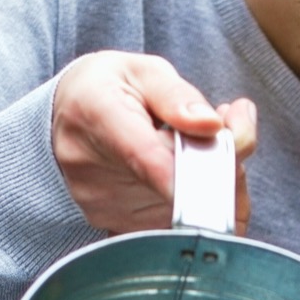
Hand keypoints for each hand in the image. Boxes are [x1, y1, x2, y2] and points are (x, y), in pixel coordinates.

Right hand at [51, 51, 257, 233]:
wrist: (63, 119)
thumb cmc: (106, 89)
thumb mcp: (142, 71)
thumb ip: (180, 97)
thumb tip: (212, 124)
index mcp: (98, 116)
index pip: (150, 159)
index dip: (199, 170)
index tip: (236, 162)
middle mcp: (92, 171)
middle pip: (180, 188)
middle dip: (224, 163)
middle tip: (231, 126)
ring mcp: (102, 206)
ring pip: (187, 212)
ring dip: (213, 184)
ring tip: (198, 148)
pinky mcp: (113, 228)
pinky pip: (176, 228)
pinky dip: (197, 204)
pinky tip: (189, 175)